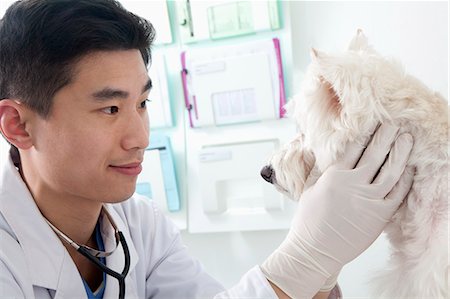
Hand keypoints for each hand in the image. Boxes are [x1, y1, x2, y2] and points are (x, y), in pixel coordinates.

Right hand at [261, 123, 413, 298]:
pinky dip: (405, 179)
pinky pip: (397, 193)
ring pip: (391, 171)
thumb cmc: (309, 221)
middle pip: (375, 154)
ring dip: (400, 153)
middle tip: (394, 124)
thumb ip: (322, 168)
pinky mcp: (379, 215)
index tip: (373, 122)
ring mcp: (368, 200)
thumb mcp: (310, 188)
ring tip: (406, 140)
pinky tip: (409, 168)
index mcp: (334, 176)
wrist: (315, 249)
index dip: (366, 133)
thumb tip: (328, 152)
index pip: (354, 148)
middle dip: (386, 136)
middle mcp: (353, 184)